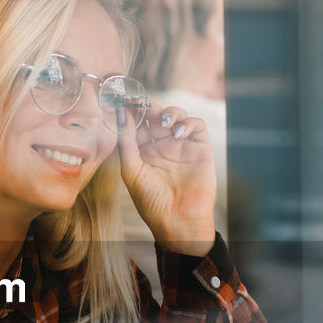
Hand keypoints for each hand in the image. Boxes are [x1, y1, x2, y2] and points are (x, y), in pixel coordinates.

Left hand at [117, 103, 216, 255]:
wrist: (178, 220)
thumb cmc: (151, 201)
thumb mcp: (131, 170)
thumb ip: (126, 141)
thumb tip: (122, 114)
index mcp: (143, 152)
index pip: (138, 124)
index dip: (133, 112)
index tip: (126, 102)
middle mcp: (162, 147)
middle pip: (157, 116)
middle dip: (150, 108)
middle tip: (144, 106)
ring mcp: (182, 146)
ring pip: (177, 116)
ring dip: (170, 112)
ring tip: (163, 121)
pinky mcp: (200, 148)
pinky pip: (197, 126)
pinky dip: (188, 123)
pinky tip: (178, 133)